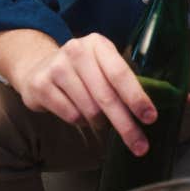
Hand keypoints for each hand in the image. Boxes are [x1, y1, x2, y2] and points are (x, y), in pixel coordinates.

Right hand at [13, 33, 156, 155]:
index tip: (150, 118)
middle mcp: (77, 51)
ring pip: (89, 110)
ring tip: (99, 119)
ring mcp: (57, 67)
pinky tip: (78, 112)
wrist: (39, 68)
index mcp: (98, 44)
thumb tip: (146, 113)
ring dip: (100, 122)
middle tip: (139, 146)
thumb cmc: (82, 71)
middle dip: (125, 124)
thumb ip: (121, 82)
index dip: (136, 98)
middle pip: (106, 96)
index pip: (120, 74)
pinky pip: (71, 115)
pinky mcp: (41, 84)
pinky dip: (81, 121)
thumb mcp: (102, 66)